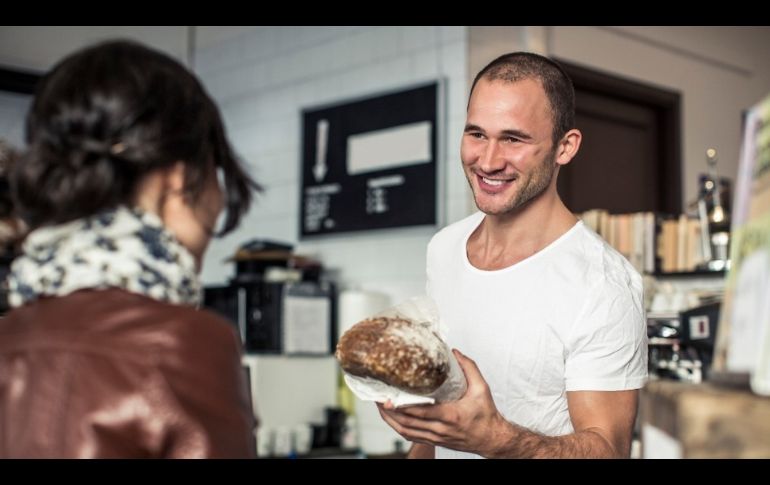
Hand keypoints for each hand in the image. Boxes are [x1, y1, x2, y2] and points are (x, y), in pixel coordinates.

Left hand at [376, 349, 510, 456]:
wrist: (491, 439)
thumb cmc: (486, 415)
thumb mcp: (482, 389)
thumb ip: (469, 368)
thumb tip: (455, 352)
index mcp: (451, 415)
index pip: (421, 412)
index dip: (401, 407)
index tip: (387, 399)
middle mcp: (441, 429)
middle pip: (407, 423)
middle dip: (389, 412)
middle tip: (376, 398)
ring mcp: (436, 437)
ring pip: (406, 431)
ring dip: (390, 421)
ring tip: (379, 407)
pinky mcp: (435, 441)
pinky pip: (411, 436)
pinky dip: (398, 428)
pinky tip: (391, 419)